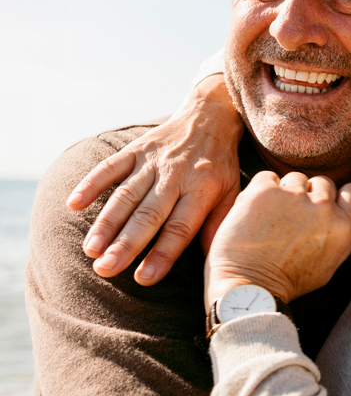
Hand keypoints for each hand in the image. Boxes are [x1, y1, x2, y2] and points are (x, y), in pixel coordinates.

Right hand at [71, 75, 243, 284]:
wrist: (210, 116)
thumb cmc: (221, 164)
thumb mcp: (232, 190)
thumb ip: (220, 222)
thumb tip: (214, 259)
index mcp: (203, 188)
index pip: (181, 226)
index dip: (163, 253)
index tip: (145, 278)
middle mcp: (176, 175)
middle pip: (149, 214)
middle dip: (126, 244)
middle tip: (107, 270)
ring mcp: (154, 161)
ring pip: (126, 195)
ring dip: (106, 222)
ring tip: (91, 250)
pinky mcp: (136, 150)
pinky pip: (110, 166)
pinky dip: (91, 183)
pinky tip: (74, 204)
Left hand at [204, 171, 350, 311]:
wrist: (248, 286)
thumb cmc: (287, 282)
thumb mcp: (328, 267)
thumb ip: (342, 240)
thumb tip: (344, 219)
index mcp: (342, 227)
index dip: (339, 196)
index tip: (325, 204)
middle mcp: (322, 207)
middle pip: (323, 182)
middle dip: (309, 195)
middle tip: (292, 216)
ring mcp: (293, 196)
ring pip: (295, 178)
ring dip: (285, 192)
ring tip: (271, 217)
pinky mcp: (264, 190)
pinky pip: (267, 177)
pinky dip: (262, 190)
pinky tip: (256, 212)